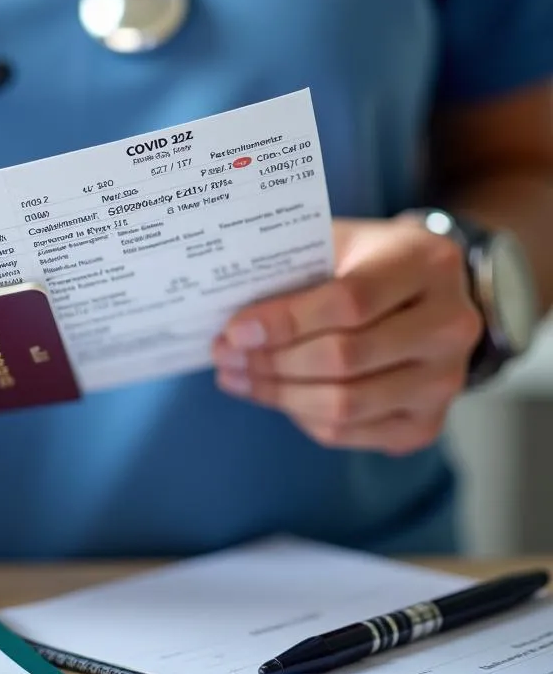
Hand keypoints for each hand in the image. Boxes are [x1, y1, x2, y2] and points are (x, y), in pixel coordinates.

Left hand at [211, 216, 483, 455]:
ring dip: (279, 394)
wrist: (431, 292)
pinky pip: (353, 433)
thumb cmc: (368, 260)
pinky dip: (303, 418)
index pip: (350, 301)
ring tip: (236, 376)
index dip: (286, 321)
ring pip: (347, 404)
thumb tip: (231, 309)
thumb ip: (295, 265)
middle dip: (273, 361)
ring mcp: (445, 380)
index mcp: (425, 265)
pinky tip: (274, 395)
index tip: (236, 330)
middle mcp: (449, 325)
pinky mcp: (429, 421)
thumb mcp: (340, 240)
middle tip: (225, 355)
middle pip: (346, 358)